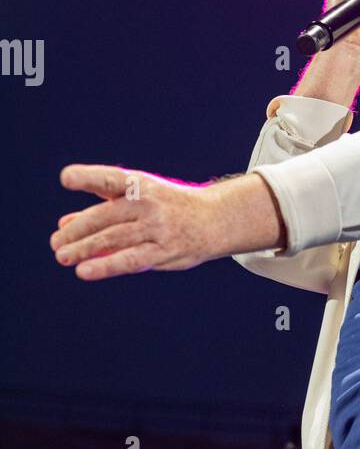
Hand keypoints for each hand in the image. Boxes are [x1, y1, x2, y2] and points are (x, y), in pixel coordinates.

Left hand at [50, 165, 281, 280]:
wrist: (214, 219)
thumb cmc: (168, 206)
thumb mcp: (138, 198)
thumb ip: (102, 208)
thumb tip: (64, 225)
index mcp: (140, 184)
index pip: (111, 179)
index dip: (88, 177)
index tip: (66, 178)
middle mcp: (149, 204)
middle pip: (105, 217)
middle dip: (77, 231)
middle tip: (56, 243)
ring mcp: (158, 228)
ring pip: (113, 239)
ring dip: (84, 249)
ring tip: (63, 257)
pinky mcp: (165, 251)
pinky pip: (130, 260)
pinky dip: (105, 266)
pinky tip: (85, 271)